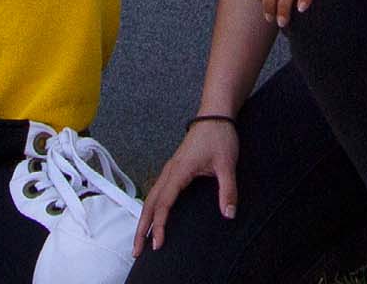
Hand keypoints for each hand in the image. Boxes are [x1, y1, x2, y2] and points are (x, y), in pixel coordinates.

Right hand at [135, 117, 237, 246]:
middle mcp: (169, 172)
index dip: (159, 225)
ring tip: (139, 240)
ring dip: (144, 219)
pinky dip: (150, 208)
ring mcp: (169, 170)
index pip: (164, 203)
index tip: (157, 243)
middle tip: (137, 251)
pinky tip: (151, 218)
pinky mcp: (173, 170)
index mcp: (179, 171)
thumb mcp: (227, 164)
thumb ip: (228, 190)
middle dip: (141, 228)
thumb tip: (229, 214)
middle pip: (149, 204)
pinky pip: (156, 192)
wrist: (215, 116)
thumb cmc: (220, 137)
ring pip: (150, 198)